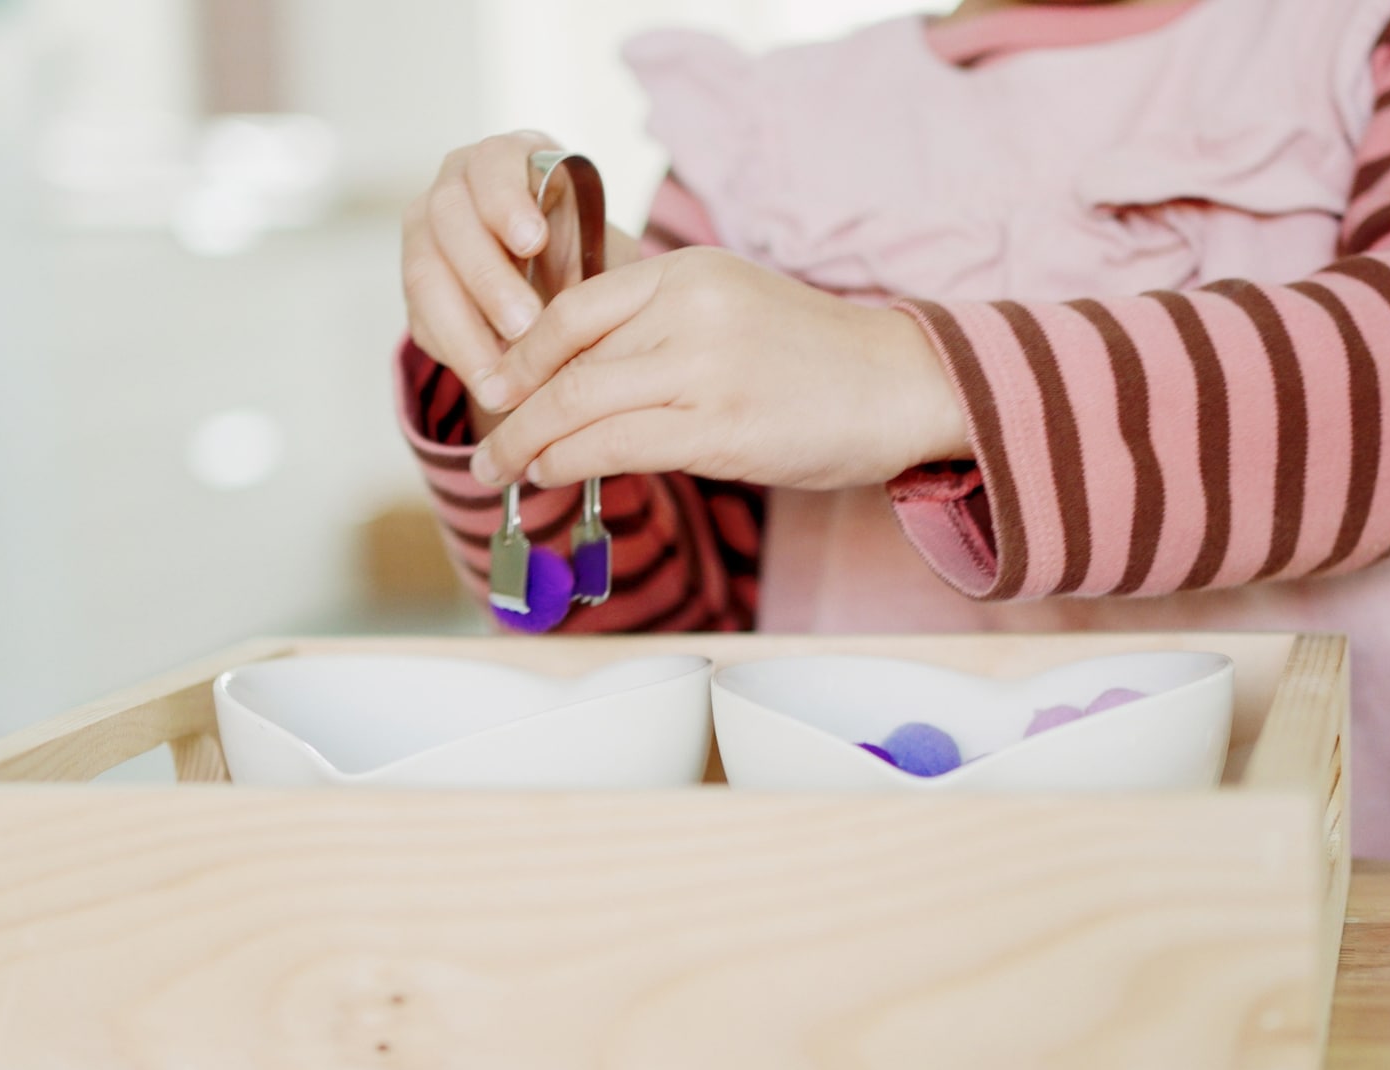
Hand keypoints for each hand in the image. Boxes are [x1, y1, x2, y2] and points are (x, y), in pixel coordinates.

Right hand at [401, 131, 639, 411]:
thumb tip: (598, 306)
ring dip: (463, 327)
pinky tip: (488, 380)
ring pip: (424, 272)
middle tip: (526, 326)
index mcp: (505, 161)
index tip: (534, 242)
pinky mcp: (416, 283)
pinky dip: (454, 351)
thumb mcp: (601, 248)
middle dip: (487, 277)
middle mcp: (455, 187)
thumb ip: (596, 261)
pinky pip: (420, 316)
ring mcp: (425, 232)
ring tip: (503, 375)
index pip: (493, 163)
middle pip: (449, 219)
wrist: (554, 283)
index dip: (507, 202)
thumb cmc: (582, 253)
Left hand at [466, 247, 970, 490]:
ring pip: (578, 405)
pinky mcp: (719, 428)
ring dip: (526, 445)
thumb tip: (580, 380)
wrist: (905, 386)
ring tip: (501, 470)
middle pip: (565, 360)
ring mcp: (704, 368)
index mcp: (689, 272)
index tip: (497, 386)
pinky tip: (549, 476)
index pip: (575, 307)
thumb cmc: (818, 360)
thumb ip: (661, 329)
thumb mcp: (733, 310)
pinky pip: (614, 446)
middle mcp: (691, 309)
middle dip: (510, 408)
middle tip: (484, 444)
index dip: (521, 350)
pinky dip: (567, 464)